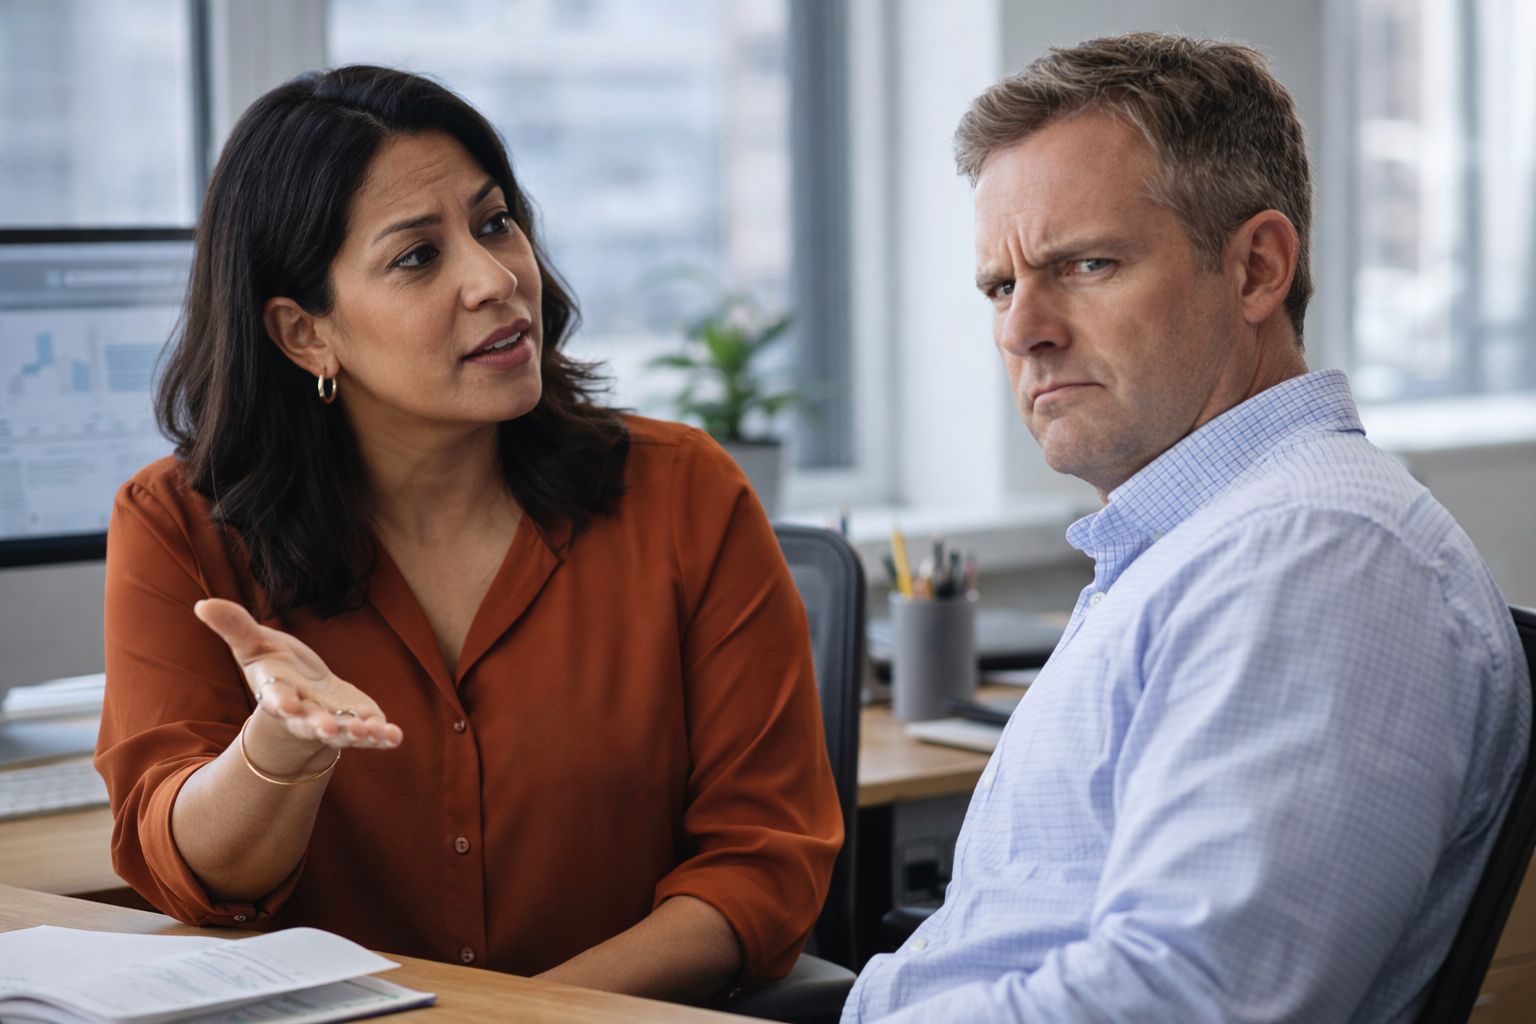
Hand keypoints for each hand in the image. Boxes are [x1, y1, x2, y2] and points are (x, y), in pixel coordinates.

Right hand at [194, 598, 403, 750]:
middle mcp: (305, 714)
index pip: (276, 699)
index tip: (286, 704)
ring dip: (356, 734)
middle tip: (328, 729)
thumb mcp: (255, 645)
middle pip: (310, 723)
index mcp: (278, 694)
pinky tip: (395, 736)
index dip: (281, 702)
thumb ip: (234, 627)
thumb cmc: (277, 669)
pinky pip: (372, 733)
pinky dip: (383, 736)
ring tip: (370, 732)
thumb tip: (201, 603)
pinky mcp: (358, 723)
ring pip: (344, 733)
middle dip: (320, 726)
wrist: (304, 698)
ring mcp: (334, 723)